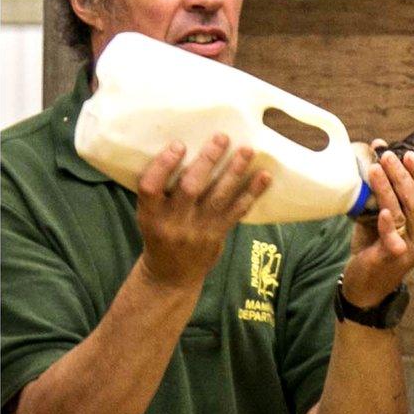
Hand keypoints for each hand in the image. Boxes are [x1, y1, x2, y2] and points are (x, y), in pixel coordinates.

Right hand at [136, 134, 270, 288]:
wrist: (170, 277)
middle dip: (207, 160)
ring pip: (218, 196)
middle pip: (190, 187)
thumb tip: (185, 150)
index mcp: (149, 214)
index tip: (179, 144)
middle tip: (222, 137)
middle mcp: (173, 222)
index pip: (150, 187)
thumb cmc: (160, 236)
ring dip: (234, 171)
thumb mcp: (149, 216)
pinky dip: (252, 192)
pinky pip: (237, 211)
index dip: (163, 165)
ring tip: (247, 150)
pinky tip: (264, 176)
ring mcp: (197, 230)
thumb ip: (162, 192)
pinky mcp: (217, 235)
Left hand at [341, 140, 413, 307]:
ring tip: (374, 169)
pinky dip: (388, 224)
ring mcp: (411, 249)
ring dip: (390, 189)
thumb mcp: (384, 218)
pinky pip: (393, 240)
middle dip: (404, 176)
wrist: (365, 286)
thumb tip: (375, 159)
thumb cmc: (375, 246)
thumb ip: (384, 195)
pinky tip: (382, 212)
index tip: (408, 154)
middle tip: (387, 156)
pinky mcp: (393, 260)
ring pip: (408, 214)